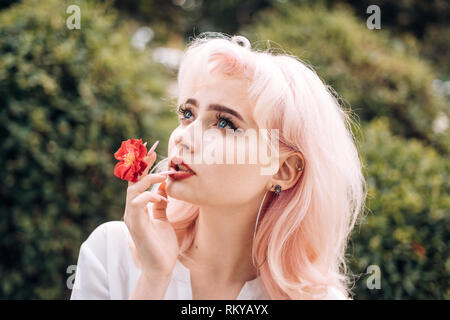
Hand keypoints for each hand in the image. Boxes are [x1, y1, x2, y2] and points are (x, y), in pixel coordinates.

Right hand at [124, 141, 178, 278]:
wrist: (161, 267)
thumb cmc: (162, 244)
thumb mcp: (163, 219)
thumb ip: (160, 203)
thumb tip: (165, 186)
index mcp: (138, 208)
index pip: (138, 182)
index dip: (144, 166)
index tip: (152, 151)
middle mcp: (132, 211)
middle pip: (132, 182)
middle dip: (141, 165)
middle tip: (152, 151)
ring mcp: (132, 218)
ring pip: (132, 191)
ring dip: (147, 180)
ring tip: (163, 176)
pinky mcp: (136, 226)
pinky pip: (137, 205)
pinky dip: (149, 197)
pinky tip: (161, 198)